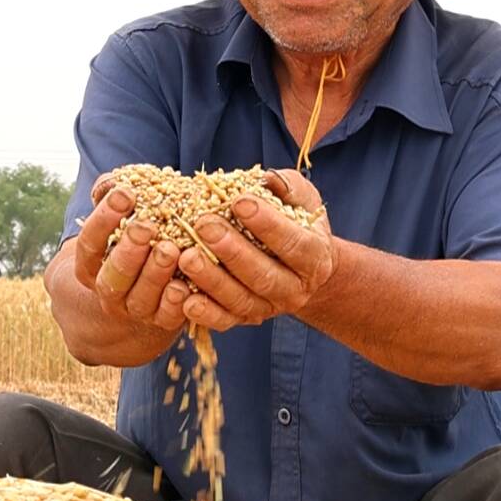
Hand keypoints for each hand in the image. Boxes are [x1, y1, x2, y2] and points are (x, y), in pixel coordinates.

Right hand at [72, 172, 190, 330]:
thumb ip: (112, 197)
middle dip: (129, 251)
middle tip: (146, 227)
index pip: (89, 244)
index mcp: (92, 265)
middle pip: (113, 277)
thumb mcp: (119, 219)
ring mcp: (136, 309)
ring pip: (141, 298)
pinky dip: (175, 303)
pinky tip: (185, 284)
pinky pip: (168, 318)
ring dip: (155, 274)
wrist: (146, 293)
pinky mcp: (162, 322)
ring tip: (170, 249)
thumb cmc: (133, 242)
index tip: (124, 194)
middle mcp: (110, 292)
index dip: (103, 220)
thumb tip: (113, 182)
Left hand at [175, 168, 336, 330]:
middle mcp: (295, 288)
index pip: (294, 243)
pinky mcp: (247, 319)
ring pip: (241, 300)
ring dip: (212, 281)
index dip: (267, 224)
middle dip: (232, 250)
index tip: (238, 200)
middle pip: (264, 275)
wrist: (302, 269)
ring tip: (186, 256)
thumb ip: (288, 187)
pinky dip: (205, 313)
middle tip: (204, 225)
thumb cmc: (298, 224)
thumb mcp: (302, 200)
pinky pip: (225, 321)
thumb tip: (267, 179)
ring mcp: (270, 308)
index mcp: (314, 257)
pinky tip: (185, 298)